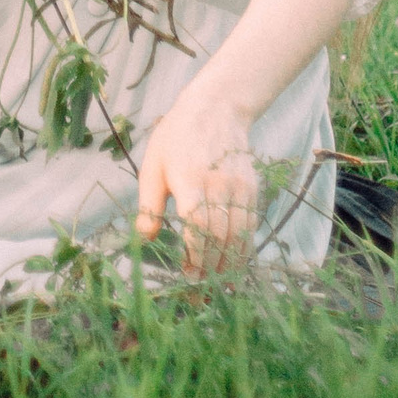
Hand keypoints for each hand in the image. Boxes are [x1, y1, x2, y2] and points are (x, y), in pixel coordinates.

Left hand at [134, 88, 260, 275]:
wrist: (216, 109)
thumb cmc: (176, 138)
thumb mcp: (152, 166)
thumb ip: (149, 204)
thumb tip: (145, 237)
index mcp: (190, 181)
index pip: (198, 228)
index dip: (195, 256)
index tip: (187, 275)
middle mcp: (219, 186)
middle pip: (221, 238)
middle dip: (211, 268)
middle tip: (199, 288)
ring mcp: (240, 188)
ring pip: (240, 236)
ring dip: (230, 263)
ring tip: (216, 281)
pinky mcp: (252, 189)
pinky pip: (251, 226)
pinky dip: (244, 248)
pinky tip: (233, 261)